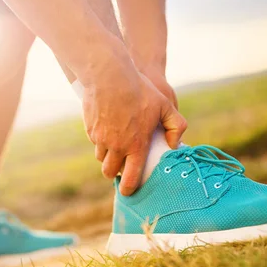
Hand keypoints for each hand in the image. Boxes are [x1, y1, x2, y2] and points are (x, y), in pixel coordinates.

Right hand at [82, 51, 186, 195]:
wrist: (109, 75)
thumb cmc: (140, 89)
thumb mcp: (166, 105)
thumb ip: (177, 127)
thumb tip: (175, 145)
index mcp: (135, 145)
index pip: (130, 178)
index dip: (129, 188)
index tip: (128, 191)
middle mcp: (116, 146)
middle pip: (109, 171)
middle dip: (114, 173)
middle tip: (121, 167)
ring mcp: (100, 138)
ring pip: (100, 157)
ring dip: (107, 156)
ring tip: (116, 147)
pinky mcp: (90, 129)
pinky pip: (95, 141)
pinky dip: (100, 140)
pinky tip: (108, 129)